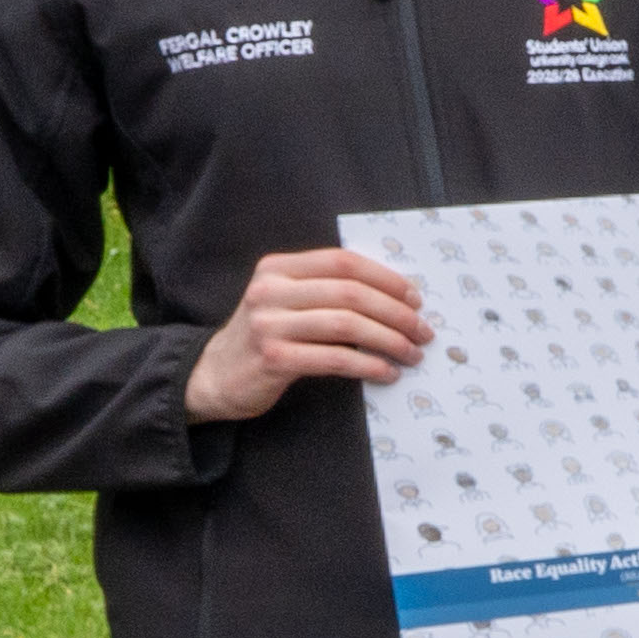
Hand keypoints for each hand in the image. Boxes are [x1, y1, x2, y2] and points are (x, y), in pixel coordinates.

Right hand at [186, 245, 429, 420]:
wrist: (214, 375)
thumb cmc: (267, 337)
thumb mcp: (287, 302)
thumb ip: (326, 291)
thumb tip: (397, 297)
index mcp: (277, 268)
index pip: (343, 262)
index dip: (386, 278)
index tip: (416, 299)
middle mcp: (270, 290)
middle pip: (351, 293)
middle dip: (397, 313)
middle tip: (423, 332)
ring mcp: (268, 324)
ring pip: (347, 325)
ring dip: (390, 340)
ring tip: (412, 354)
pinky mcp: (272, 358)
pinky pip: (335, 359)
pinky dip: (369, 365)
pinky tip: (387, 372)